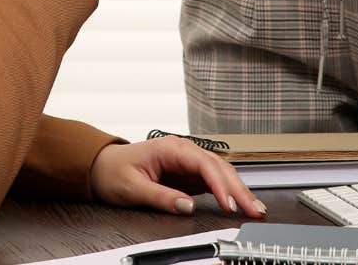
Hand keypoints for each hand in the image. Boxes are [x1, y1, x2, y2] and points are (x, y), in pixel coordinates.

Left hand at [87, 138, 265, 217]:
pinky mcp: (189, 174)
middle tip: (254, 209)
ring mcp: (188, 162)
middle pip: (219, 167)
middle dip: (239, 188)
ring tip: (254, 207)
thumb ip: (160, 196)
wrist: (103, 166)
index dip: (220, 184)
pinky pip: (214, 181)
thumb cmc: (114, 170)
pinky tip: (239, 203)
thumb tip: (186, 207)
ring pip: (221, 173)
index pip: (204, 163)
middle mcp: (183, 151)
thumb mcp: (133, 187)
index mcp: (170, 148)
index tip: (229, 203)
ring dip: (238, 190)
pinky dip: (228, 192)